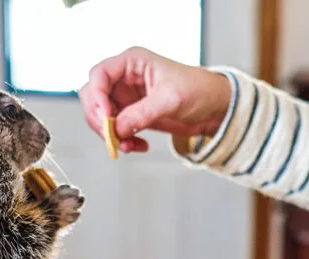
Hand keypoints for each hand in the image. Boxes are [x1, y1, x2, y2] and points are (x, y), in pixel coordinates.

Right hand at [78, 47, 232, 152]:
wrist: (214, 108)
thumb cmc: (198, 90)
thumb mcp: (170, 99)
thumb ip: (142, 113)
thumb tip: (118, 128)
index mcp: (132, 62)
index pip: (100, 74)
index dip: (97, 96)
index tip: (105, 117)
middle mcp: (125, 78)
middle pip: (94, 96)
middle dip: (99, 119)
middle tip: (112, 137)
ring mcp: (127, 97)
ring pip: (102, 117)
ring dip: (111, 134)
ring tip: (129, 145)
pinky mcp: (132, 115)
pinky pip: (116, 130)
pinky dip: (123, 141)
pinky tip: (139, 146)